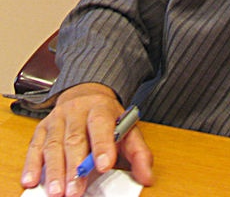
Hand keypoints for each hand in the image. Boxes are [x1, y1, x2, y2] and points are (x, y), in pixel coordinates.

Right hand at [21, 83, 153, 196]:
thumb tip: (147, 177)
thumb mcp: (127, 129)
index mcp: (101, 108)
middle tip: (76, 190)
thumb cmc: (107, 118)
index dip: (102, 145)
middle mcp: (77, 111)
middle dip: (75, 167)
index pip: (101, 125)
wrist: (86, 94)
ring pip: (54, 145)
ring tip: (57, 192)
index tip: (104, 165)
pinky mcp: (42, 128)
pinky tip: (32, 181)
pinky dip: (32, 164)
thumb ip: (138, 152)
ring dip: (54, 171)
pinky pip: (34, 146)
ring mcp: (57, 119)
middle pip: (75, 139)